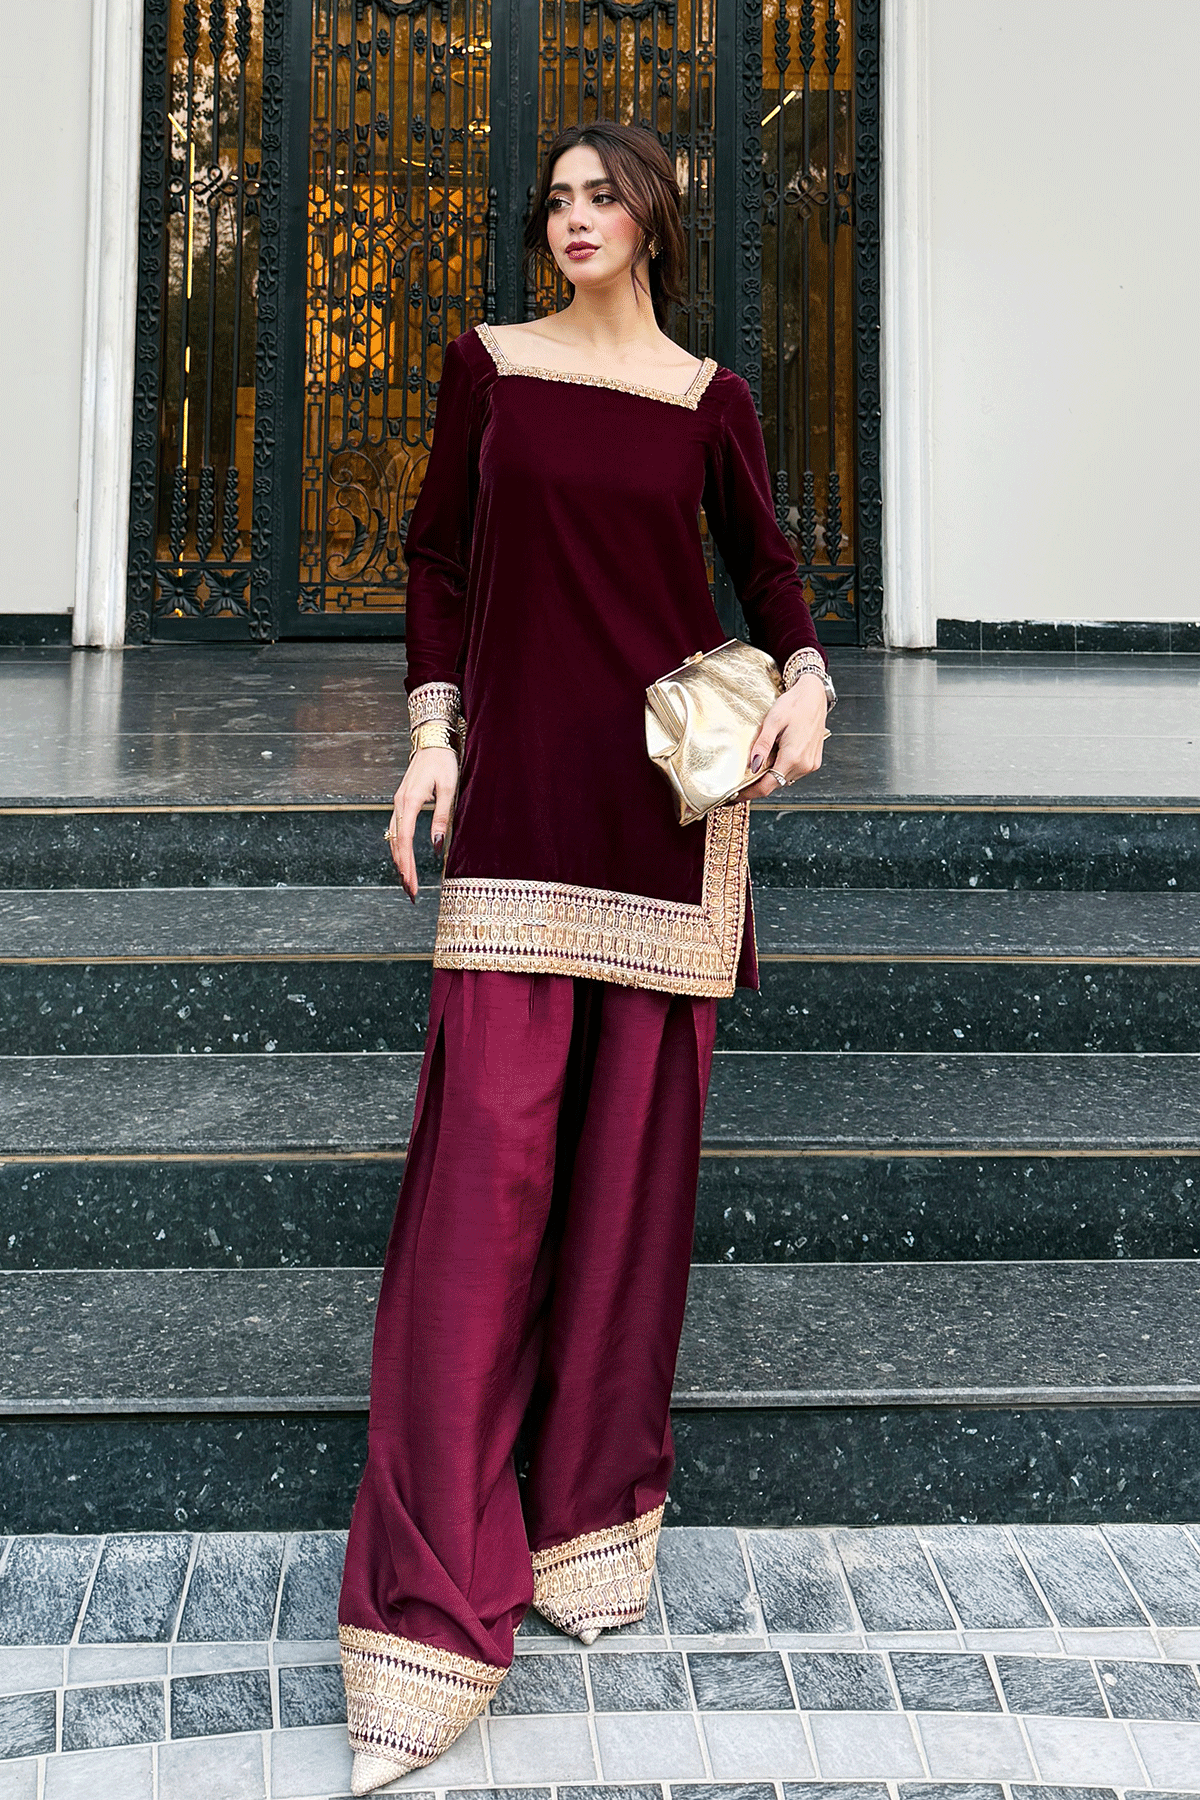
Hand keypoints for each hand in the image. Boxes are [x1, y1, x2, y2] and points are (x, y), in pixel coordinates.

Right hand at [385, 748, 458, 900]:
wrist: (432, 741)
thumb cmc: (443, 763)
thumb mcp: (448, 789)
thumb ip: (441, 818)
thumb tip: (436, 847)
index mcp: (409, 802)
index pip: (405, 841)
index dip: (408, 865)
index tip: (412, 884)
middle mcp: (399, 804)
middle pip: (396, 845)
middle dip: (403, 870)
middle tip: (410, 893)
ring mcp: (398, 803)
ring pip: (394, 839)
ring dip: (399, 862)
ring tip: (406, 883)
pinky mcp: (401, 803)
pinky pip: (396, 831)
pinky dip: (398, 849)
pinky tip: (403, 861)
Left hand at [740, 673, 828, 799]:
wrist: (815, 696)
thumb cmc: (794, 704)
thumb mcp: (773, 721)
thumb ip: (762, 746)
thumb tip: (752, 766)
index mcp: (793, 757)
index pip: (767, 786)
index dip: (750, 793)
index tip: (734, 796)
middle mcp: (804, 765)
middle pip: (775, 784)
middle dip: (757, 784)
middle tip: (740, 781)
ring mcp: (811, 764)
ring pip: (784, 779)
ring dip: (770, 775)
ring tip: (757, 764)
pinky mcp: (814, 761)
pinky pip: (793, 772)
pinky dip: (781, 769)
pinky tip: (774, 757)